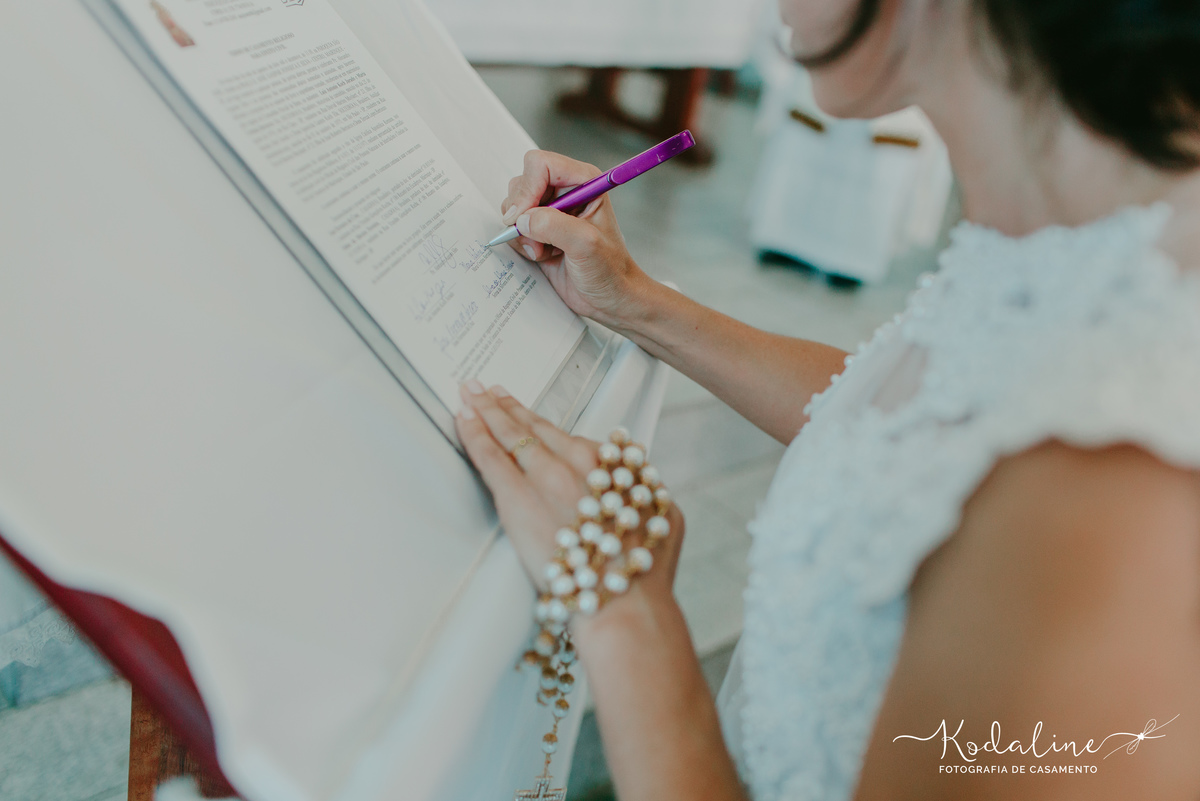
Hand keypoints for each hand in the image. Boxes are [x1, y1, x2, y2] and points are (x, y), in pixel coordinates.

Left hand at [454, 380, 684, 630]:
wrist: (622, 600)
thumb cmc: (643, 571)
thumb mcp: (664, 516)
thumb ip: (648, 493)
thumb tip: (645, 485)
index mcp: (610, 466)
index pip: (568, 437)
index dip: (544, 425)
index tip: (533, 417)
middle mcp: (578, 463)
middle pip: (536, 428)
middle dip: (509, 406)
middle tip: (490, 390)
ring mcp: (545, 477)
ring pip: (511, 434)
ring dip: (487, 410)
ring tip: (471, 394)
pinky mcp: (517, 498)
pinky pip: (489, 456)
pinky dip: (474, 432)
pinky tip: (463, 417)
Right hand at [502, 150, 650, 328]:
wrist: (610, 299)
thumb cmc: (611, 271)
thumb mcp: (586, 245)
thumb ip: (553, 225)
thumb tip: (521, 218)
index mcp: (584, 182)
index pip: (541, 165)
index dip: (528, 188)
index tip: (524, 215)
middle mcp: (565, 192)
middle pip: (522, 182)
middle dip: (522, 212)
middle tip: (536, 238)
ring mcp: (551, 212)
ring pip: (514, 206)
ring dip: (521, 231)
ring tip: (542, 250)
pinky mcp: (540, 231)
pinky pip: (514, 227)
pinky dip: (521, 243)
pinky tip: (541, 256)